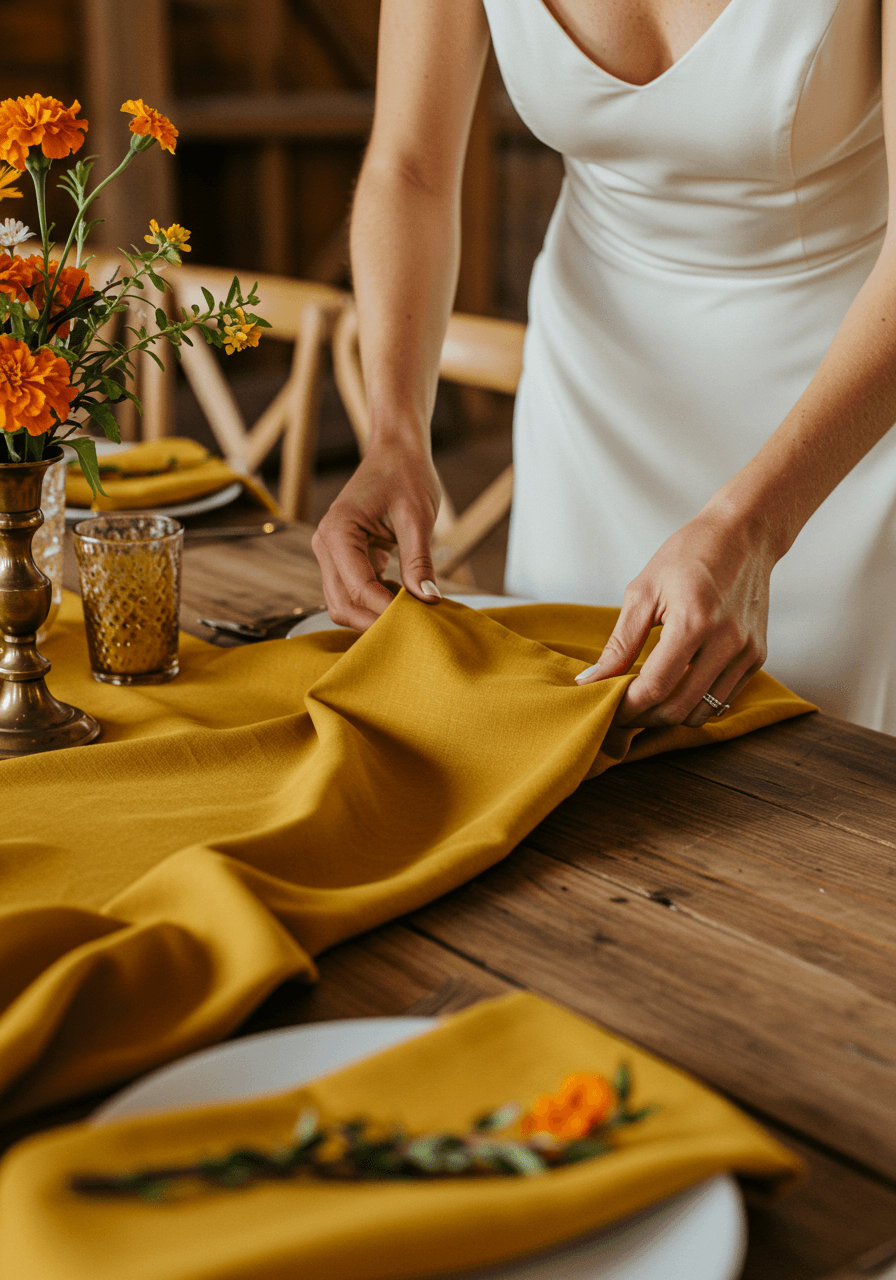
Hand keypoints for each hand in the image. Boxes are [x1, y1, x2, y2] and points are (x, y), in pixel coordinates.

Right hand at [312, 440, 442, 629]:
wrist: (396, 451)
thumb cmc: (407, 475)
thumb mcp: (418, 517)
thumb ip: (420, 561)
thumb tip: (428, 600)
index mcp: (338, 532)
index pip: (358, 587)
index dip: (387, 610)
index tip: (419, 621)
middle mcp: (326, 545)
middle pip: (342, 604)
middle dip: (375, 622)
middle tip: (414, 628)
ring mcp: (331, 553)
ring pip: (345, 603)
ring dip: (375, 615)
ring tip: (412, 613)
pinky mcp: (344, 558)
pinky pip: (355, 592)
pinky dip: (377, 602)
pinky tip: (405, 597)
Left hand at [575, 509, 774, 726]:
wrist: (744, 536)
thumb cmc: (689, 555)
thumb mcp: (643, 591)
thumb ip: (619, 643)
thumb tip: (592, 680)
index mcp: (693, 622)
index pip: (655, 686)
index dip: (628, 707)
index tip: (609, 711)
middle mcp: (726, 642)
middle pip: (679, 708)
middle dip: (645, 718)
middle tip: (623, 712)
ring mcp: (746, 652)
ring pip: (703, 711)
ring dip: (671, 715)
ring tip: (647, 702)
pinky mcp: (757, 656)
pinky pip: (723, 698)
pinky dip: (696, 702)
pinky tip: (676, 688)